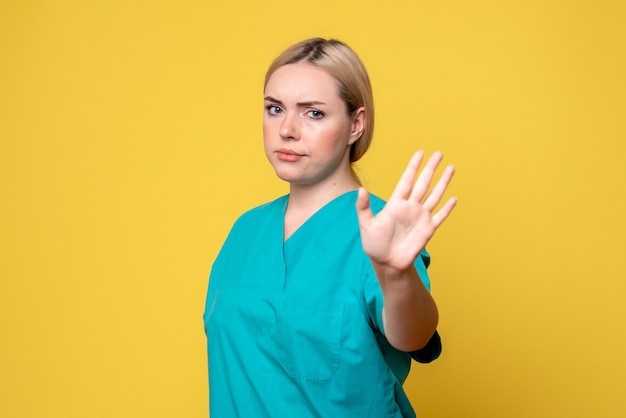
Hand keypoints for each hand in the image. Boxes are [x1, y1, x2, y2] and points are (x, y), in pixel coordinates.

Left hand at [356, 151, 456, 272]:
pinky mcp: (428, 229)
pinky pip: (440, 216)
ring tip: (451, 168)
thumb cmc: (374, 245)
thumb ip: (363, 207)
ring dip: (443, 182)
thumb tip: (360, 190)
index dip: (413, 166)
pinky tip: (454, 198)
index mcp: (395, 203)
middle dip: (431, 168)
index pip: (407, 180)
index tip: (420, 153)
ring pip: (434, 195)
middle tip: (439, 153)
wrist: (387, 263)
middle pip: (423, 183)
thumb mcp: (366, 225)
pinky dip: (447, 208)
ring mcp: (420, 217)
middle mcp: (410, 207)